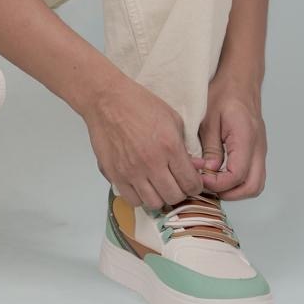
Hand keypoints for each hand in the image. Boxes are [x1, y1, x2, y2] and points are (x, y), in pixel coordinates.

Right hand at [82, 76, 204, 208]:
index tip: (192, 181)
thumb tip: (196, 167)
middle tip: (176, 182)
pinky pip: (133, 200)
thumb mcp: (172, 119)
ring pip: (154, 203)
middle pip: (174, 197)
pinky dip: (140, 196)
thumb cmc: (140, 104)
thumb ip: (186, 146)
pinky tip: (142, 185)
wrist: (107, 100)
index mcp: (170, 147)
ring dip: (160, 196)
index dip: (195, 185)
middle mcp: (151, 163)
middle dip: (180, 192)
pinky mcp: (115, 174)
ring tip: (158, 185)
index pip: (191, 183)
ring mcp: (132, 171)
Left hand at [191, 73, 266, 200]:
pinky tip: (220, 174)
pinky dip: (239, 181)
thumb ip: (210, 147)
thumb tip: (209, 171)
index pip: (237, 175)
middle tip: (208, 187)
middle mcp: (258, 148)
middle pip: (253, 186)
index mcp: (246, 138)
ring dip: (235, 190)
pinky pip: (253, 174)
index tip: (200, 179)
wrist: (240, 80)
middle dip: (230, 193)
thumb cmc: (223, 93)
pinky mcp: (257, 150)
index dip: (218, 184)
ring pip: (256, 184)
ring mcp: (260, 150)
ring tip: (213, 183)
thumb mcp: (209, 118)